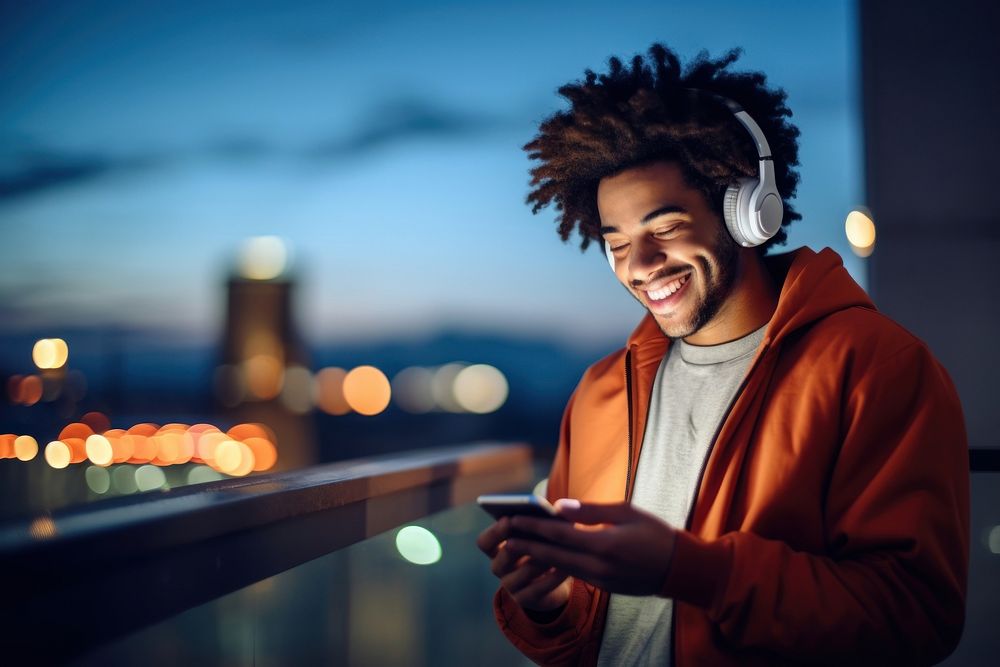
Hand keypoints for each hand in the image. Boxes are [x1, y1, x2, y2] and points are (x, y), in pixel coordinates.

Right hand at [477, 516, 572, 611]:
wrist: (552, 582)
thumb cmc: (542, 549)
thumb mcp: (536, 536)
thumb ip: (535, 525)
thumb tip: (549, 511)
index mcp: (497, 549)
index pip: (484, 542)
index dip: (494, 532)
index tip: (509, 519)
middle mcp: (499, 568)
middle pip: (501, 559)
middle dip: (519, 546)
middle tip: (535, 535)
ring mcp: (511, 586)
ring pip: (522, 573)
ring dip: (540, 561)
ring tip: (556, 550)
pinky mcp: (526, 600)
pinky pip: (538, 589)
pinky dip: (553, 578)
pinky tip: (565, 568)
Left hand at [504, 499, 676, 595]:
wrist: (680, 569)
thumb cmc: (655, 534)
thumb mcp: (626, 512)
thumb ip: (591, 510)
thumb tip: (559, 506)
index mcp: (604, 544)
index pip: (559, 534)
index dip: (533, 527)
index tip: (512, 519)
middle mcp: (598, 566)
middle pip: (553, 555)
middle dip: (526, 546)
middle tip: (503, 538)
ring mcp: (600, 580)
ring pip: (560, 568)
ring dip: (537, 558)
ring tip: (516, 549)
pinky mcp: (604, 587)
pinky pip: (574, 575)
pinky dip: (556, 566)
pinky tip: (544, 559)